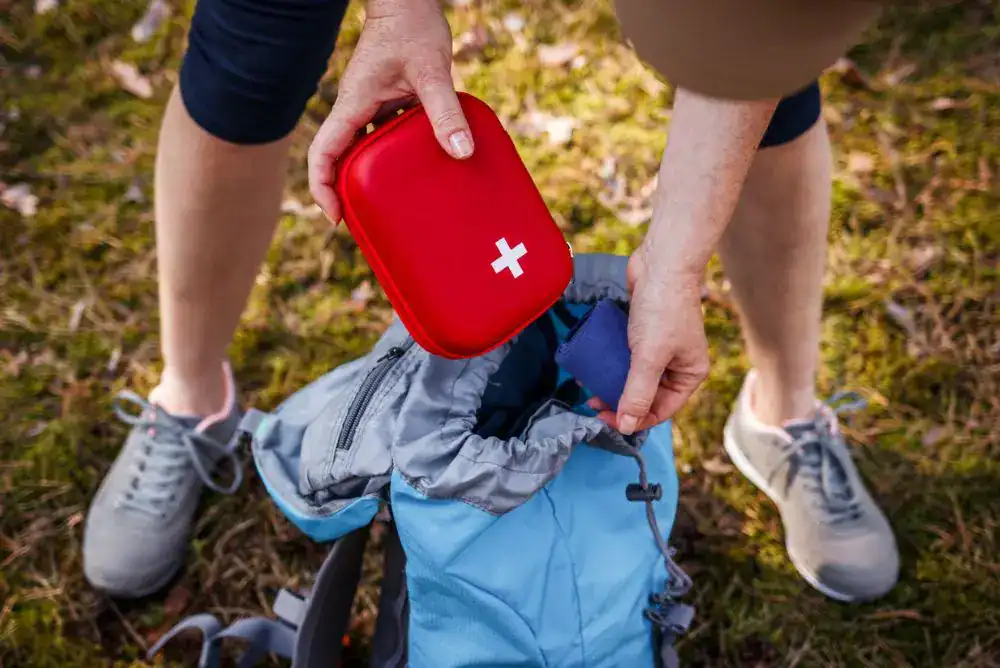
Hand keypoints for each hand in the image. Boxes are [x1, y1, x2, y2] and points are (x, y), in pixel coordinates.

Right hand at [308, 0, 472, 222]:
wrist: (409, 0)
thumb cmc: (413, 26)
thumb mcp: (431, 71)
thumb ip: (445, 111)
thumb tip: (461, 152)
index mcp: (353, 104)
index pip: (323, 153)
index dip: (323, 188)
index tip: (337, 216)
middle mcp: (356, 108)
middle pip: (338, 158)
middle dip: (346, 192)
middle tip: (367, 222)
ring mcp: (370, 104)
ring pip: (362, 149)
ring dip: (371, 176)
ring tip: (393, 205)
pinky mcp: (387, 100)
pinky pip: (384, 135)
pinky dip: (394, 156)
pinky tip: (419, 169)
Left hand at [588, 245, 709, 434]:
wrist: (662, 262)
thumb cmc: (663, 308)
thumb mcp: (649, 356)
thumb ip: (637, 392)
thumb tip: (627, 426)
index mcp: (689, 374)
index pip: (661, 409)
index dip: (633, 418)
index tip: (605, 419)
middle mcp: (677, 364)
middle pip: (646, 395)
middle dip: (619, 401)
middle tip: (593, 402)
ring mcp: (660, 348)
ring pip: (633, 376)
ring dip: (612, 383)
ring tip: (589, 385)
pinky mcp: (644, 332)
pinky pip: (626, 356)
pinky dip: (611, 362)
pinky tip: (593, 364)